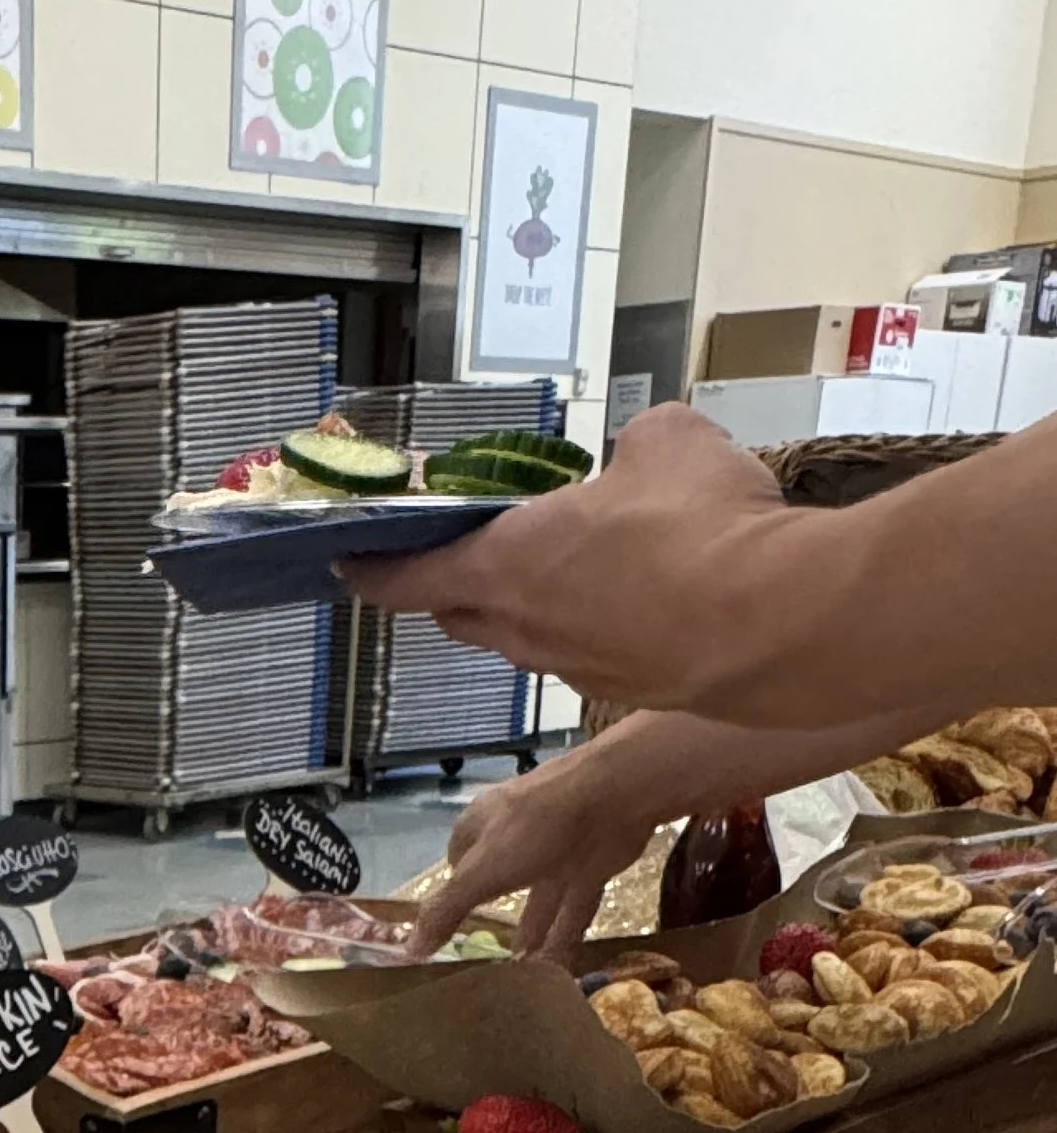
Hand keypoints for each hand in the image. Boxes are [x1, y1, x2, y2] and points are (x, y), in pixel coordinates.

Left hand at [344, 406, 796, 715]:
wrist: (781, 624)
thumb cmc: (705, 527)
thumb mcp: (667, 442)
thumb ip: (635, 447)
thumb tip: (642, 457)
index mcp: (506, 562)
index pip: (409, 576)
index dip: (375, 569)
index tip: (351, 564)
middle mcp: (525, 627)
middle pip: (462, 611)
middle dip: (455, 583)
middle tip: (468, 553)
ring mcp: (575, 667)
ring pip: (527, 636)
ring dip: (536, 605)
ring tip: (575, 566)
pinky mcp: (628, 690)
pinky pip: (593, 652)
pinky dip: (601, 626)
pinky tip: (647, 597)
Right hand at [405, 744, 655, 963]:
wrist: (612, 798)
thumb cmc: (532, 827)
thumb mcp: (479, 872)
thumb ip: (446, 911)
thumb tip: (410, 950)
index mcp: (481, 826)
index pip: (457, 861)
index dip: (452, 892)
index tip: (447, 928)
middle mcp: (516, 836)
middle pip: (498, 881)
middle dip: (492, 915)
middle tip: (482, 957)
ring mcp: (555, 851)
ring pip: (538, 900)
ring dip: (530, 932)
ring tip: (519, 975)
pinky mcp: (590, 865)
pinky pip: (572, 908)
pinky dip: (564, 936)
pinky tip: (557, 971)